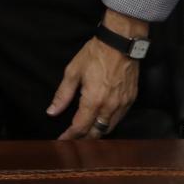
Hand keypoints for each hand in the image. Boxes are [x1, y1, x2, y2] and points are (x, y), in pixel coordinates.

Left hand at [47, 14, 143, 139]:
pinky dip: (109, 124)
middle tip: (72, 141)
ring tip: (85, 135)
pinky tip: (101, 122)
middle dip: (83, 140)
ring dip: (97, 134)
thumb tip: (52, 112)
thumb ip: (63, 94)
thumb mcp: (73, 71)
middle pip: (96, 133)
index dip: (69, 137)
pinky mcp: (131, 100)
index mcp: (93, 101)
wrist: (121, 42)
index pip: (80, 127)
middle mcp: (109, 107)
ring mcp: (123, 105)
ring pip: (109, 128)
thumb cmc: (95, 54)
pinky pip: (119, 119)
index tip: (61, 141)